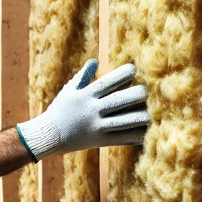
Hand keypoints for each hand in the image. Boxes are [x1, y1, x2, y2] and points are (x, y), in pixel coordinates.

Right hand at [16, 59, 148, 160]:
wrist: (49, 135)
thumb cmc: (59, 110)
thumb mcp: (68, 90)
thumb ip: (83, 76)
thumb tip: (95, 61)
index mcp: (85, 96)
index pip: (107, 82)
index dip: (122, 74)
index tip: (134, 69)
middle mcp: (92, 110)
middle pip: (119, 101)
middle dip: (136, 95)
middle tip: (148, 90)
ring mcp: (96, 126)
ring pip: (123, 122)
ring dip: (140, 117)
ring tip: (153, 113)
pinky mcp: (99, 140)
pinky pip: (121, 139)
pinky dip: (134, 136)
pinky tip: (146, 133)